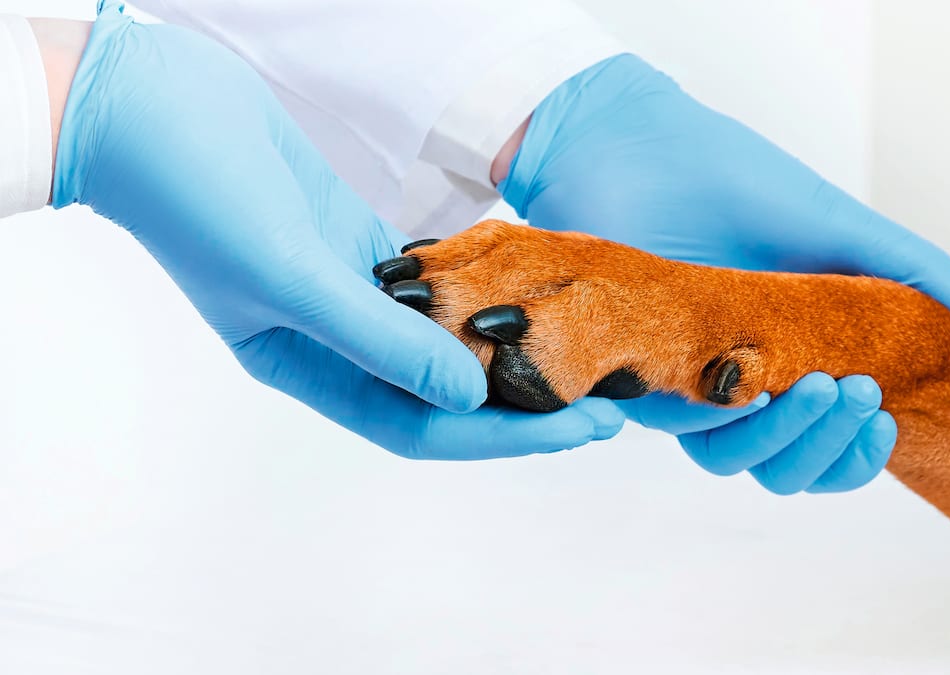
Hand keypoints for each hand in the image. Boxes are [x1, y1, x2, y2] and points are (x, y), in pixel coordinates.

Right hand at [48, 2, 623, 457]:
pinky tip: (532, 283)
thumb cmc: (200, 197)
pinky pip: (435, 281)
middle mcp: (333, 341)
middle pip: (443, 391)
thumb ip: (379, 340)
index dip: (504, 436)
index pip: (420, 426)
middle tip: (608, 399)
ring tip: (581, 349)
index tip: (583, 428)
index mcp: (306, 370)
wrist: (151, 108)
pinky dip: (480, 287)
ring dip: (507, 347)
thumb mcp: (291, 275)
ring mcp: (348, 290)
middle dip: (524, 402)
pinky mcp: (357, 240)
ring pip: (443, 337)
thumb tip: (469, 397)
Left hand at [497, 54, 949, 491]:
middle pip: (784, 468)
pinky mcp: (635, 374)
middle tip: (861, 392)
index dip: (859, 455)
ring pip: (731, 461)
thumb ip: (916, 274)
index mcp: (790, 368)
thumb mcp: (843, 230)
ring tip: (821, 383)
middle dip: (830, 447)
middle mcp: (740, 388)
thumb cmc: (744, 187)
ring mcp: (687, 384)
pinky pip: (673, 425)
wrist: (652, 148)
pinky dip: (720, 415)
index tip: (889, 419)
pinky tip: (753, 384)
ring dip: (785, 438)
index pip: (828, 448)